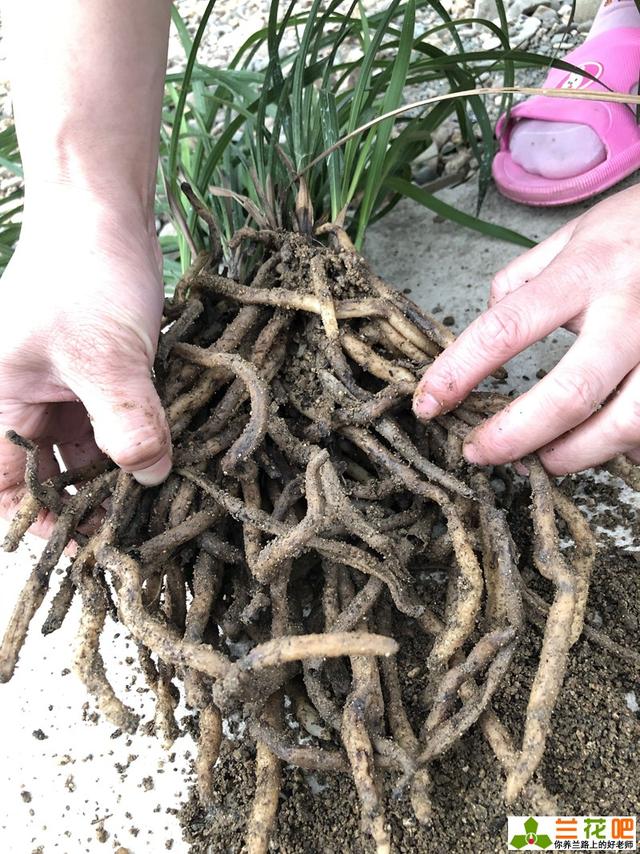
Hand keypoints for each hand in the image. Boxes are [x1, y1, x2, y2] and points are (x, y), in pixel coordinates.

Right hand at [0, 186, 171, 536]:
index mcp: (0, 401)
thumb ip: (125, 421)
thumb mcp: (106, 355)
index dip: (37, 522)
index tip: (85, 548)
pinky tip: (169, 458)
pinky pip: (116, 421)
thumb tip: (151, 478)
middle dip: (90, 503)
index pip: (5, 484)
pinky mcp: (102, 375)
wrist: (104, 209)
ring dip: (122, 473)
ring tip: (160, 499)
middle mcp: (27, 401)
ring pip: (90, 451)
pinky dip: (138, 440)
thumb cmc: (86, 273)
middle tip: (136, 529)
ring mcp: (66, 389)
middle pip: (52, 474)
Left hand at [413, 184, 639, 474]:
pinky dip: (626, 446)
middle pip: (570, 392)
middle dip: (516, 436)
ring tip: (543, 460)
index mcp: (584, 272)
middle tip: (481, 453)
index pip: (506, 328)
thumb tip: (486, 325)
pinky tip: (602, 445)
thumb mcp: (570, 237)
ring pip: (627, 422)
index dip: (459, 372)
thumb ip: (522, 280)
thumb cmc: (632, 230)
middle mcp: (627, 309)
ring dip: (576, 455)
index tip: (428, 404)